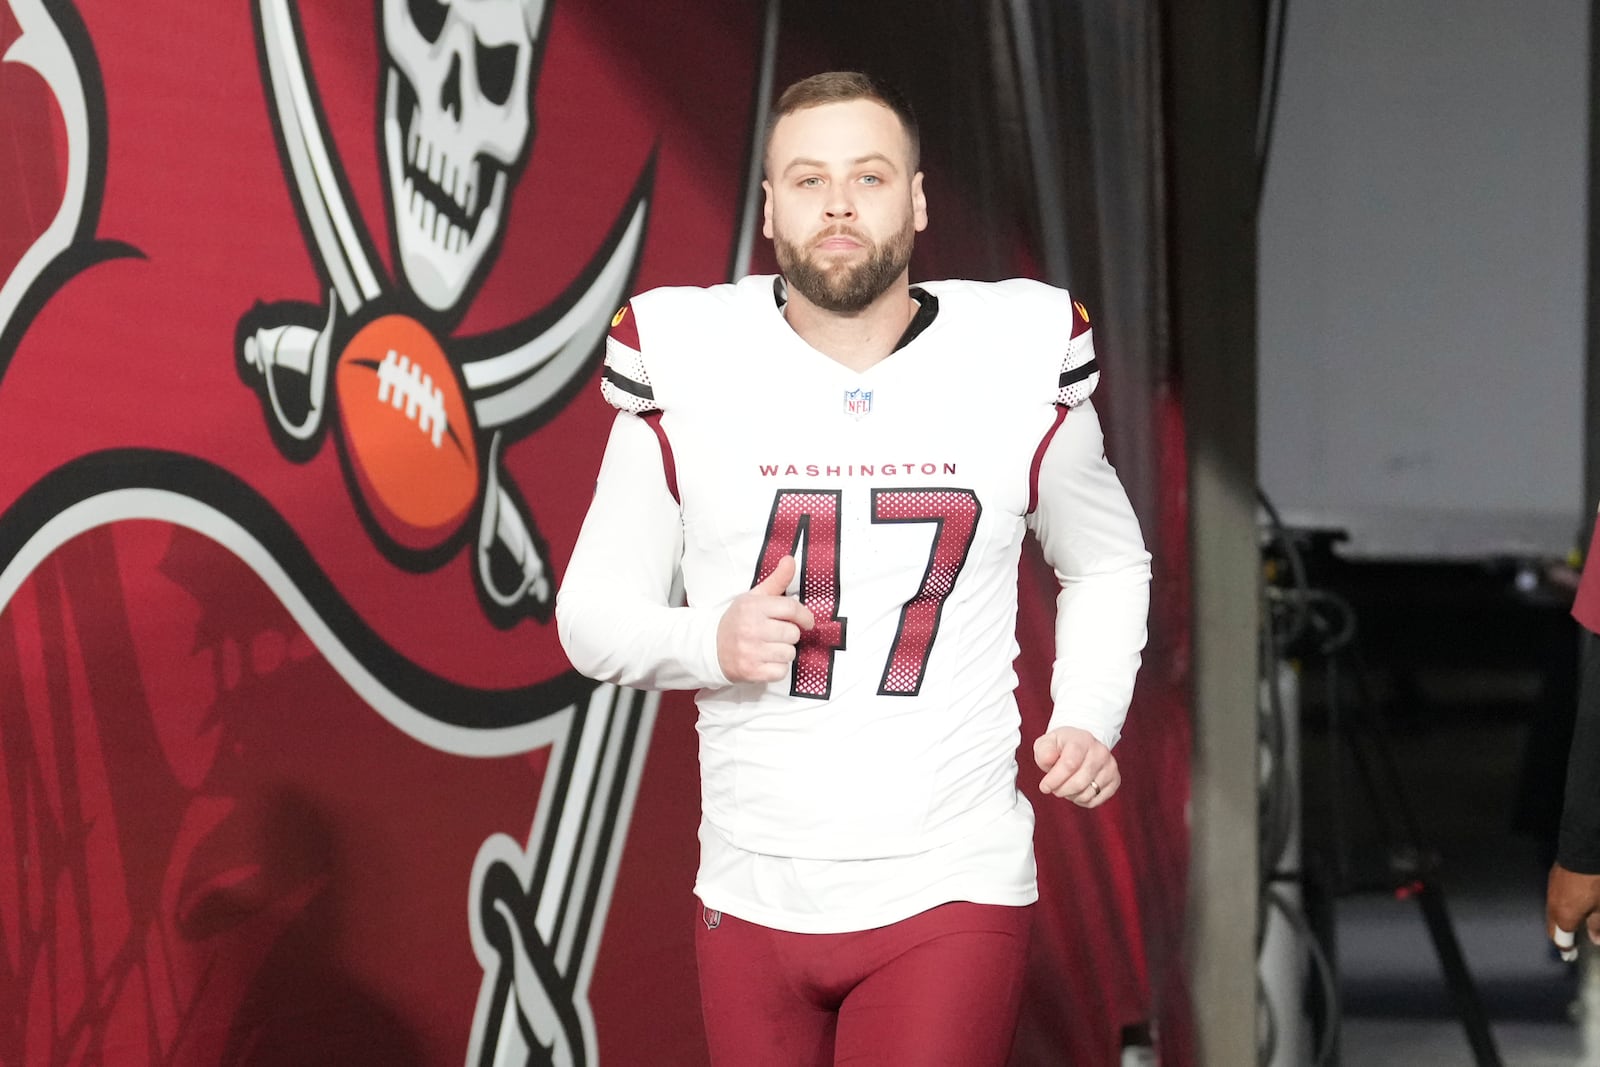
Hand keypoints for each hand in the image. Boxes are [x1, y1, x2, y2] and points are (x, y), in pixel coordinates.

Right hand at [716, 556, 814, 683]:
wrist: (710, 648)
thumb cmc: (738, 621)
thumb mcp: (754, 597)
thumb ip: (776, 580)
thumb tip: (791, 559)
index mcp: (753, 607)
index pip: (791, 608)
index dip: (804, 616)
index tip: (806, 622)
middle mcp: (751, 628)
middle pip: (793, 634)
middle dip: (789, 635)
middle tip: (776, 635)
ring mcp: (750, 651)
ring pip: (789, 653)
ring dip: (784, 652)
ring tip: (769, 647)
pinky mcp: (751, 671)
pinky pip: (781, 671)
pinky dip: (777, 668)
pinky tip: (765, 660)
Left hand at [1033, 726, 1118, 807]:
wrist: (1082, 744)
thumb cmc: (1062, 746)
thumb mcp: (1046, 743)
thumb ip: (1044, 751)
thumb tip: (1049, 760)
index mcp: (1082, 740)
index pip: (1069, 764)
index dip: (1054, 780)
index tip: (1044, 787)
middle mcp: (1100, 752)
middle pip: (1079, 783)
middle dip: (1061, 790)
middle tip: (1054, 788)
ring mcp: (1110, 766)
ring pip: (1087, 794)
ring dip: (1071, 796)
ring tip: (1066, 786)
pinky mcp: (1115, 780)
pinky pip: (1096, 800)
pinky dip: (1082, 801)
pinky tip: (1077, 791)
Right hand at [1547, 862, 1599, 961]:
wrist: (1583, 851)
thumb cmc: (1596, 883)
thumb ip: (1597, 925)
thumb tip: (1594, 940)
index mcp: (1564, 916)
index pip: (1561, 939)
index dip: (1566, 949)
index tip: (1570, 956)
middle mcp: (1552, 906)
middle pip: (1551, 927)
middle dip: (1558, 937)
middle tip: (1568, 944)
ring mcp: (1550, 891)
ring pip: (1550, 913)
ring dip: (1557, 922)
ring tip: (1568, 926)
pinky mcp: (1552, 879)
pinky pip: (1552, 901)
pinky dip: (1558, 909)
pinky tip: (1567, 906)